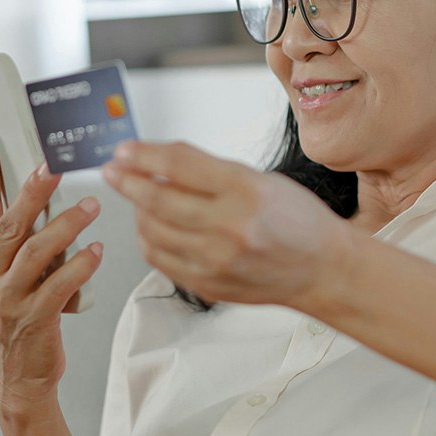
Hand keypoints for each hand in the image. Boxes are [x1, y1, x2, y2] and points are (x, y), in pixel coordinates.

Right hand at [0, 129, 103, 415]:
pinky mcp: (33, 319)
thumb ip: (18, 242)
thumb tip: (44, 197)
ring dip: (67, 224)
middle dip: (33, 191)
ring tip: (92, 207)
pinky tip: (96, 249)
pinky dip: (80, 264)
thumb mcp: (5, 277)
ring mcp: (6, 300)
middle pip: (10, 223)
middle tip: (54, 165)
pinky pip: (59, 284)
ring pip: (36, 251)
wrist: (19, 377)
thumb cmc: (19, 318)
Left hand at [102, 141, 347, 307]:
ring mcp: (218, 262)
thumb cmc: (297, 221)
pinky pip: (161, 260)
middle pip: (158, 200)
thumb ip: (210, 170)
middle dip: (127, 181)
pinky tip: (152, 228)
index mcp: (247, 192)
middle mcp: (231, 228)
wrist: (322, 270)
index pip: (180, 166)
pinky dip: (149, 240)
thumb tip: (159, 159)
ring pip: (153, 232)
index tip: (124, 150)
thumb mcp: (261, 180)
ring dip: (137, 211)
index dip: (144, 155)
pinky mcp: (209, 285)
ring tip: (139, 199)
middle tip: (113, 172)